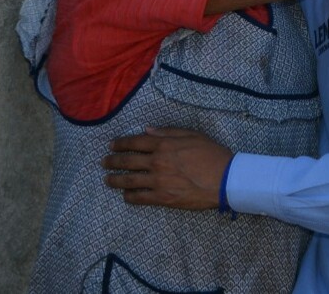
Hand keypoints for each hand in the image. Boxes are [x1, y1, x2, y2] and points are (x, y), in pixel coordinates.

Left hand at [102, 127, 232, 209]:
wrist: (225, 179)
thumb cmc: (212, 154)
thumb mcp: (192, 135)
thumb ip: (168, 132)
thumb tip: (147, 130)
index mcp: (163, 144)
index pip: (134, 142)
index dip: (120, 143)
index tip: (111, 145)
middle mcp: (157, 162)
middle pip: (127, 161)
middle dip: (112, 161)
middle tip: (104, 162)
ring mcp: (158, 181)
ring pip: (129, 181)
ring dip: (115, 180)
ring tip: (107, 180)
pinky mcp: (163, 198)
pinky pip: (140, 198)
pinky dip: (130, 197)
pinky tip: (126, 196)